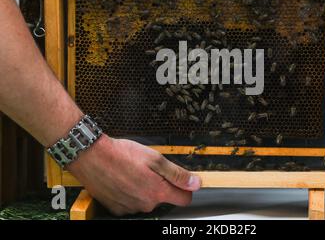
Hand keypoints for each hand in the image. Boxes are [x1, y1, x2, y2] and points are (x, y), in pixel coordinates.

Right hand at [67, 134, 200, 215]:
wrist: (91, 157)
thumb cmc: (121, 154)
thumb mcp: (155, 158)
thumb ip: (177, 173)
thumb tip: (195, 183)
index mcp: (157, 192)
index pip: (184, 199)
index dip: (185, 188)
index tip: (179, 180)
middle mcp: (145, 204)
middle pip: (163, 198)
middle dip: (161, 185)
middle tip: (149, 169)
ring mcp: (130, 208)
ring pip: (146, 200)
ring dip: (144, 188)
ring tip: (133, 172)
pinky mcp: (116, 209)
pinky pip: (130, 203)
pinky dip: (129, 193)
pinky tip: (123, 179)